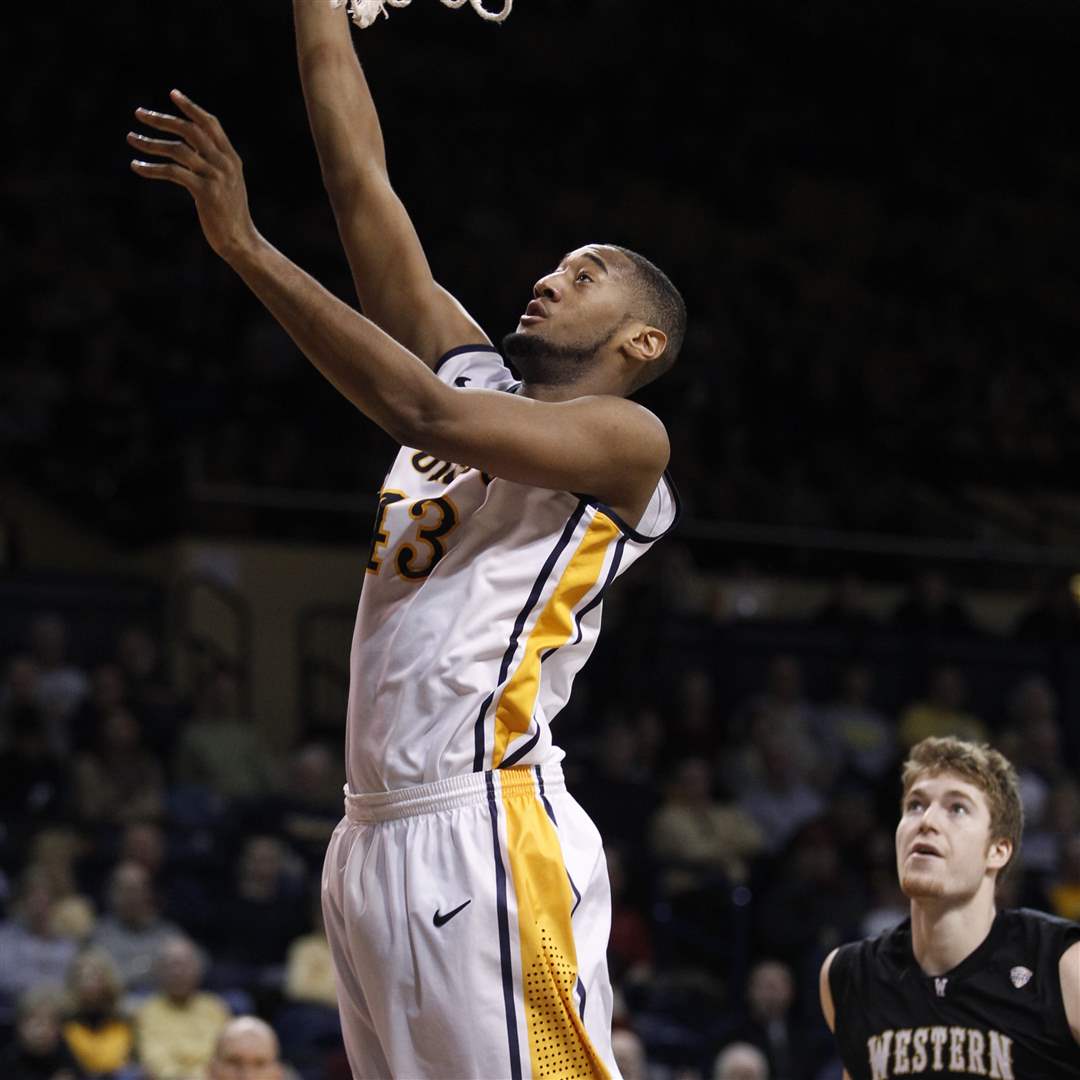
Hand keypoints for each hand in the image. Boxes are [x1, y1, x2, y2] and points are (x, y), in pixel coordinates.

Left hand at [129, 90, 257, 260]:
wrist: (240, 241)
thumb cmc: (230, 214)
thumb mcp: (227, 184)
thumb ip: (214, 164)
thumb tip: (190, 150)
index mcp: (231, 158)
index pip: (210, 124)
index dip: (191, 108)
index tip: (173, 94)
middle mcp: (225, 164)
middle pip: (190, 130)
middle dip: (163, 119)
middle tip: (140, 113)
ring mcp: (216, 177)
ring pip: (178, 149)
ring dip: (150, 142)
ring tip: (131, 139)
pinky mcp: (205, 193)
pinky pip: (173, 172)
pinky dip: (152, 168)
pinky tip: (137, 166)